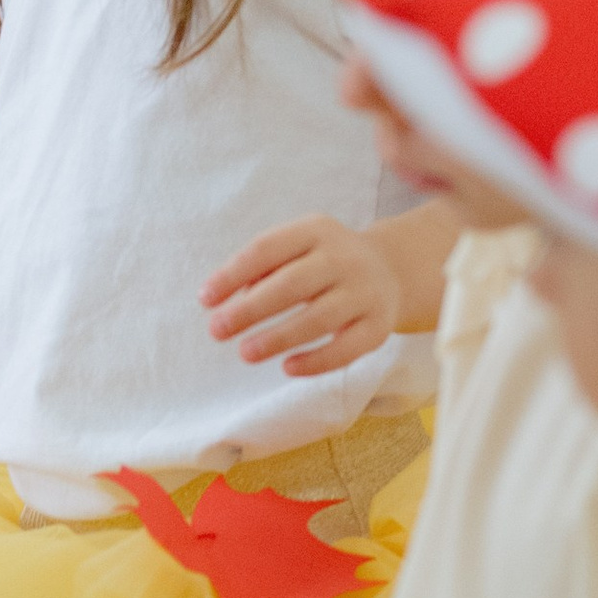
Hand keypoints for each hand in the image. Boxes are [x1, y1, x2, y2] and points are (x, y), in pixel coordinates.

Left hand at [202, 217, 400, 379]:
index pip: (268, 248)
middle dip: (250, 309)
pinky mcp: (379, 325)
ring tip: (245, 353)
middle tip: (217, 330)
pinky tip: (287, 367)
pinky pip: (347, 348)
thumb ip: (265, 268)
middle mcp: (344, 257)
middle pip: (293, 284)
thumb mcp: (298, 249)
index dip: (233, 274)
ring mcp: (366, 292)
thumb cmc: (324, 262)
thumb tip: (232, 302)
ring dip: (278, 337)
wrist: (392, 270)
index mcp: (316, 230)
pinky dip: (316, 361)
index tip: (205, 299)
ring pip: (320, 317)